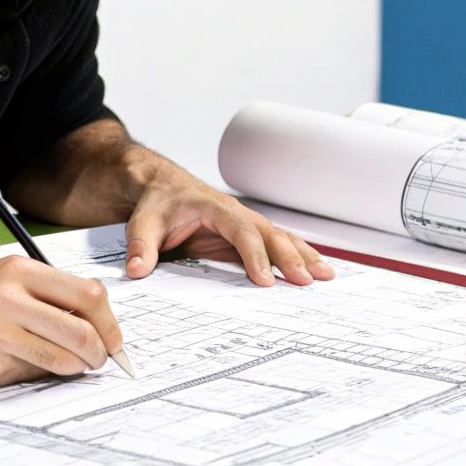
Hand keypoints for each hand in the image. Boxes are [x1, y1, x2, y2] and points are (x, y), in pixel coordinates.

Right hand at [0, 255, 124, 388]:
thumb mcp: (7, 281)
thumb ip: (49, 297)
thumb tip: (99, 328)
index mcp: (18, 270)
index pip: (87, 294)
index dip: (109, 323)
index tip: (114, 340)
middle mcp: (7, 296)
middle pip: (81, 329)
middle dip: (100, 352)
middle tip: (99, 360)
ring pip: (62, 358)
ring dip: (76, 368)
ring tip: (71, 366)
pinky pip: (32, 374)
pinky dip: (39, 374)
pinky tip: (23, 364)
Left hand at [122, 154, 334, 286]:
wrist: (154, 184)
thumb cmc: (154, 199)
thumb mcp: (142, 219)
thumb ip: (140, 244)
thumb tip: (137, 270)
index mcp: (215, 207)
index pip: (241, 231)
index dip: (254, 255)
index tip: (263, 280)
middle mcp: (235, 214)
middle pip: (269, 234)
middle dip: (291, 257)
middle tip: (308, 281)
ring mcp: (241, 226)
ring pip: (278, 238)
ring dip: (303, 255)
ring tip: (327, 276)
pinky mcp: (241, 239)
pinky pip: (272, 247)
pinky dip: (295, 257)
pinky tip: (313, 271)